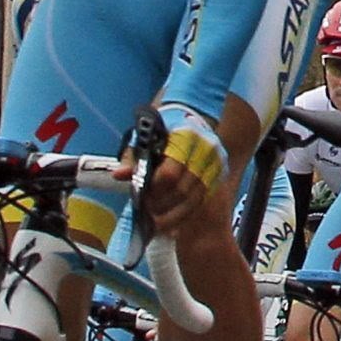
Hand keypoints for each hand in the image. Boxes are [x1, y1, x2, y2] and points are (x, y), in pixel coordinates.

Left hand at [136, 102, 231, 230]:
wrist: (190, 118)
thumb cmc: (163, 129)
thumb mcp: (143, 138)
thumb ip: (132, 158)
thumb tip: (119, 175)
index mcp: (185, 137)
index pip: (170, 173)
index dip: (155, 190)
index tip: (143, 197)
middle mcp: (206, 150)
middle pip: (184, 190)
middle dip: (164, 206)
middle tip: (149, 214)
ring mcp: (216, 162)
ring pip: (196, 198)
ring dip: (176, 215)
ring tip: (159, 223)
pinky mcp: (221, 173)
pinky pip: (204, 199)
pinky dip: (188, 213)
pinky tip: (174, 222)